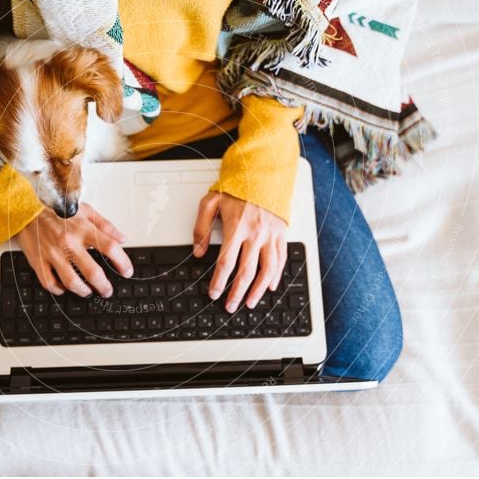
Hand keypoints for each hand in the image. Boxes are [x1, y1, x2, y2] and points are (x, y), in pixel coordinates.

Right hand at [15, 203, 132, 297]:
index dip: (122, 262)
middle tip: (107, 290)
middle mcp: (69, 243)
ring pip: (72, 282)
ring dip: (84, 291)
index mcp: (83, 229)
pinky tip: (64, 288)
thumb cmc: (56, 209)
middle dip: (104, 286)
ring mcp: (53, 254)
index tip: (126, 271)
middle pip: (93, 272)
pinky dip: (58, 290)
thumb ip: (105, 225)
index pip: (110, 248)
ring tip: (89, 291)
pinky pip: (49, 282)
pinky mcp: (39, 260)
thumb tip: (121, 239)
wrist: (26, 207)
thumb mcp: (85, 210)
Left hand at [193, 191, 286, 312]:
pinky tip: (269, 287)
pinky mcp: (281, 234)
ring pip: (266, 270)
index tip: (214, 293)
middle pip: (246, 272)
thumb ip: (201, 227)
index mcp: (236, 227)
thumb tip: (197, 251)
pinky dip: (276, 276)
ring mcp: (271, 235)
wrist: (263, 172)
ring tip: (250, 303)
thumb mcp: (210, 201)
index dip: (219, 282)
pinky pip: (281, 260)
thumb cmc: (237, 187)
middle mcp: (255, 233)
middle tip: (229, 305)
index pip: (226, 262)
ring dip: (257, 290)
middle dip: (236, 293)